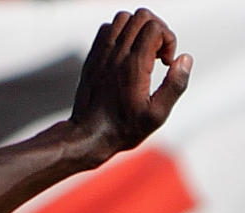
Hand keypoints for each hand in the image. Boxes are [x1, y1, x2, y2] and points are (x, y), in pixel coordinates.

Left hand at [68, 9, 192, 161]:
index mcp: (133, 66)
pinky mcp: (92, 59)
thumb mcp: (157, 115)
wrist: (87, 136)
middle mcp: (115, 56)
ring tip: (143, 52)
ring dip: (138, 29)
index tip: (166, 62)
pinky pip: (107, 29)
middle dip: (157, 29)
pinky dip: (121, 34)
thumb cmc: (123, 129)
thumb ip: (175, 84)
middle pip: (141, 16)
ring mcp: (100, 55)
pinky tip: (127, 54)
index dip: (168, 39)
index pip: (155, 27)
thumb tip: (184, 58)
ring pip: (123, 18)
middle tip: (157, 55)